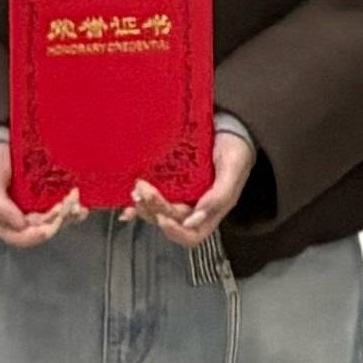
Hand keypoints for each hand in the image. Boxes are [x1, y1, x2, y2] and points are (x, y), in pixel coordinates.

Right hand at [0, 126, 71, 248]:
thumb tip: (20, 224)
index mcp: (0, 222)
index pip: (22, 238)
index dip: (40, 233)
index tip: (55, 219)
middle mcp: (17, 220)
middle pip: (41, 230)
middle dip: (58, 219)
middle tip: (70, 201)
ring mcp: (31, 210)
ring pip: (53, 221)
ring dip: (68, 215)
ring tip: (78, 205)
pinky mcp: (41, 199)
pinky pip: (58, 209)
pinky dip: (71, 209)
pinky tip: (81, 206)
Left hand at [144, 119, 260, 249]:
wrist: (230, 128)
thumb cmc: (235, 150)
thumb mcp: (232, 170)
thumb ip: (219, 197)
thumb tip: (192, 221)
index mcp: (211, 211)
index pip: (191, 235)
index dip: (174, 232)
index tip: (162, 217)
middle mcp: (193, 208)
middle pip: (169, 221)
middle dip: (154, 208)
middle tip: (143, 187)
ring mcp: (180, 197)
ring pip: (156, 212)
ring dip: (143, 205)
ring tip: (136, 188)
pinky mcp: (170, 185)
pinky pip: (151, 199)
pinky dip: (137, 205)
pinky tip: (127, 204)